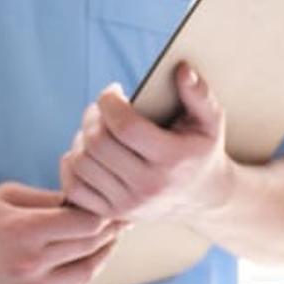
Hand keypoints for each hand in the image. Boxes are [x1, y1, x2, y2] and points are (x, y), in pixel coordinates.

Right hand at [0, 182, 119, 283]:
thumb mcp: (3, 196)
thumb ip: (47, 199)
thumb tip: (86, 202)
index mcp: (24, 230)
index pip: (87, 224)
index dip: (106, 214)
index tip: (113, 207)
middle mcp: (29, 263)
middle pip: (90, 248)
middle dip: (109, 233)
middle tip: (119, 223)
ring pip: (85, 276)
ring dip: (100, 259)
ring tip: (103, 245)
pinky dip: (82, 282)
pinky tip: (81, 267)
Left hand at [57, 66, 230, 225]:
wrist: (202, 199)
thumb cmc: (201, 151)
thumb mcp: (210, 122)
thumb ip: (199, 94)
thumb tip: (182, 69)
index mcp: (171, 160)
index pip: (125, 127)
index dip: (109, 102)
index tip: (114, 91)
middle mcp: (148, 186)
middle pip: (98, 144)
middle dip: (92, 117)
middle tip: (102, 108)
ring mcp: (128, 204)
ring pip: (81, 163)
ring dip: (81, 138)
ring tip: (96, 129)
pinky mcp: (112, 214)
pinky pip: (74, 187)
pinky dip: (72, 165)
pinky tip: (88, 152)